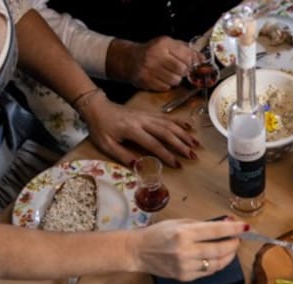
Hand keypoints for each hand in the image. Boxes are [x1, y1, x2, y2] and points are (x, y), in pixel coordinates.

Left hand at [79, 94, 198, 166]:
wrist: (97, 107)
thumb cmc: (101, 128)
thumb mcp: (106, 145)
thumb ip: (123, 155)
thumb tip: (140, 166)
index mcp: (132, 130)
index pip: (153, 143)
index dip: (166, 154)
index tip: (177, 164)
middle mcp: (143, 121)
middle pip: (166, 132)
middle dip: (181, 144)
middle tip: (192, 155)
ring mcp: (147, 115)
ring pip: (169, 124)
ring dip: (184, 134)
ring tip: (195, 144)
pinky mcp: (149, 113)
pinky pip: (167, 117)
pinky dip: (179, 122)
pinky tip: (189, 127)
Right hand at [111, 37, 198, 91]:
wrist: (130, 59)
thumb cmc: (153, 52)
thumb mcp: (168, 44)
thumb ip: (186, 50)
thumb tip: (203, 59)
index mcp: (163, 44)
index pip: (187, 57)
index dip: (193, 63)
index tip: (192, 65)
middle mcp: (155, 55)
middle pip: (182, 70)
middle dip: (184, 72)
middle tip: (179, 70)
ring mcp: (149, 69)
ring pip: (175, 81)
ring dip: (175, 80)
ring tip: (168, 74)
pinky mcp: (146, 80)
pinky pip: (165, 87)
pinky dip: (166, 85)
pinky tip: (161, 78)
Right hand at [131, 218, 245, 280]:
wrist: (138, 251)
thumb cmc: (158, 234)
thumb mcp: (179, 222)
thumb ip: (202, 224)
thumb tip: (226, 224)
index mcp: (184, 233)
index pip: (216, 231)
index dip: (234, 229)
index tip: (245, 227)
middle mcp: (185, 251)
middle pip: (220, 250)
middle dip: (234, 244)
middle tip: (238, 239)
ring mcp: (185, 266)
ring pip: (217, 264)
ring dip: (228, 256)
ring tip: (231, 249)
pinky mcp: (184, 277)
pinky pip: (207, 272)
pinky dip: (217, 264)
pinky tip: (219, 258)